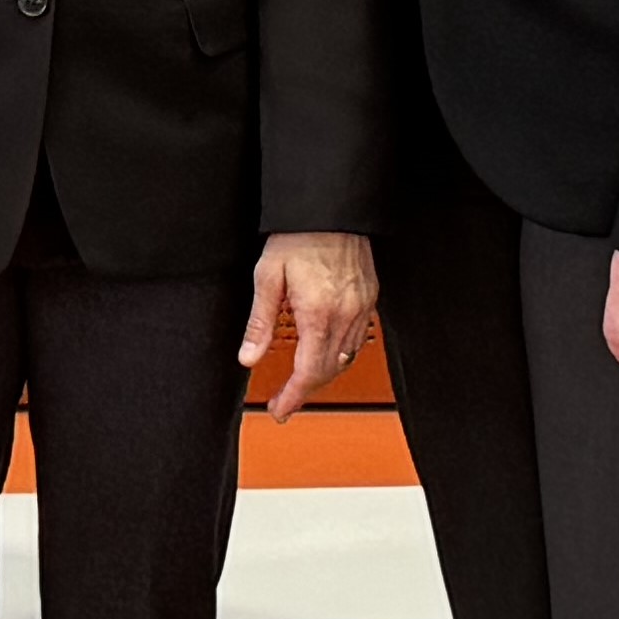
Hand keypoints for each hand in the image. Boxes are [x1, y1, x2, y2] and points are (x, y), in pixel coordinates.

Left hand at [241, 231, 381, 419]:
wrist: (330, 209)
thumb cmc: (300, 236)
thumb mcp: (267, 277)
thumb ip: (260, 322)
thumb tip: (249, 357)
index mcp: (319, 314)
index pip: (308, 371)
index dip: (293, 396)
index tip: (280, 409)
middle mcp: (345, 315)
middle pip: (328, 371)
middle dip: (306, 390)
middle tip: (285, 400)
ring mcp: (361, 307)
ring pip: (345, 359)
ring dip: (323, 374)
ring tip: (302, 380)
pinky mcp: (369, 298)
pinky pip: (357, 340)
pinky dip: (340, 354)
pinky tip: (325, 352)